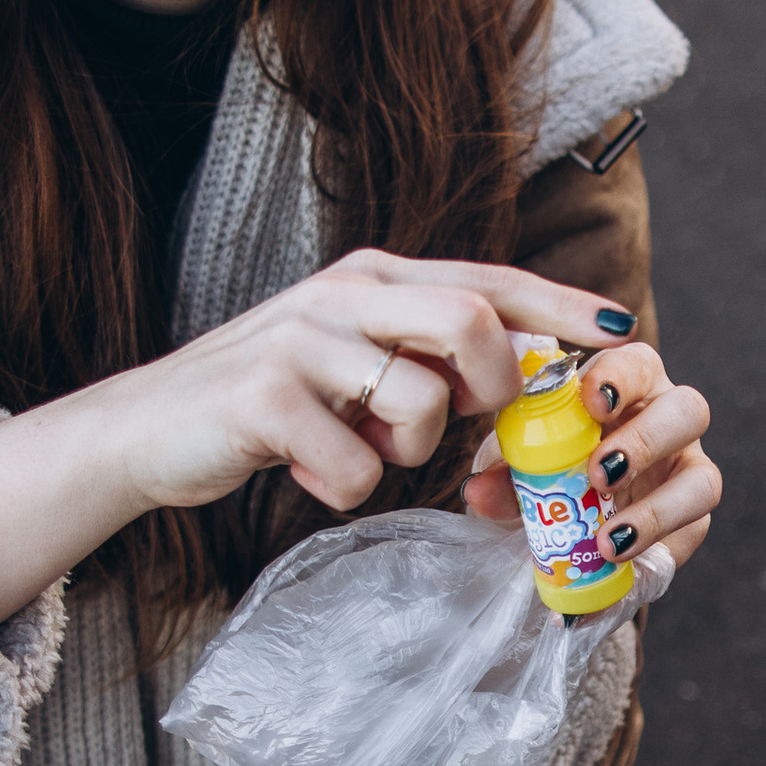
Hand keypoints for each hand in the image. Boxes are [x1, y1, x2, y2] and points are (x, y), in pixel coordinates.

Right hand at [0, 250, 637, 657]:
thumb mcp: (352, 364)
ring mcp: (299, 341)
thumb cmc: (267, 406)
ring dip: (409, 452)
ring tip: (362, 453)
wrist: (145, 432)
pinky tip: (311, 475)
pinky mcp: (264, 399)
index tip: (621, 332)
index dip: (559, 309)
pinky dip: (348, 486)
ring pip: (417, 400)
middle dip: (491, 388)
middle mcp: (341, 294)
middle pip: (468, 321)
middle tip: (473, 429)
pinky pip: (355, 462)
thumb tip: (516, 375)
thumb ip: (424, 358)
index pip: (487, 280)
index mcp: (372, 279)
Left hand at [464, 341, 722, 577]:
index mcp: (627, 386)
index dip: (619, 378)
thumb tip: (478, 491)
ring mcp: (687, 469)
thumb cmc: (550, 471)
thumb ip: (504, 475)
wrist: (569, 524)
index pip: (636, 363)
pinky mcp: (693, 519)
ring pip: (704, 478)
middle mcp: (667, 419)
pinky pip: (693, 531)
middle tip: (599, 475)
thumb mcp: (520, 468)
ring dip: (658, 510)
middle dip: (645, 441)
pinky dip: (654, 550)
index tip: (590, 401)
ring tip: (608, 539)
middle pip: (687, 411)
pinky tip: (618, 562)